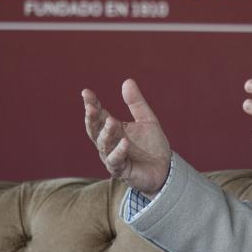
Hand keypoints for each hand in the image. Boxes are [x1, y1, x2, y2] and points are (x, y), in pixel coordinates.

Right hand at [82, 79, 171, 195]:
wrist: (164, 169)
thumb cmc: (151, 145)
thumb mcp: (146, 119)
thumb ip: (136, 102)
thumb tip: (127, 81)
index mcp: (112, 128)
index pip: (98, 114)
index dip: (91, 104)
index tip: (86, 92)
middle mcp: (108, 142)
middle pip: (94, 130)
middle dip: (91, 118)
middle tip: (91, 107)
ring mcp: (112, 157)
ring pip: (103, 145)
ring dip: (106, 133)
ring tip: (112, 121)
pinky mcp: (121, 170)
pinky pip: (116, 161)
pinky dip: (119, 151)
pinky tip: (125, 142)